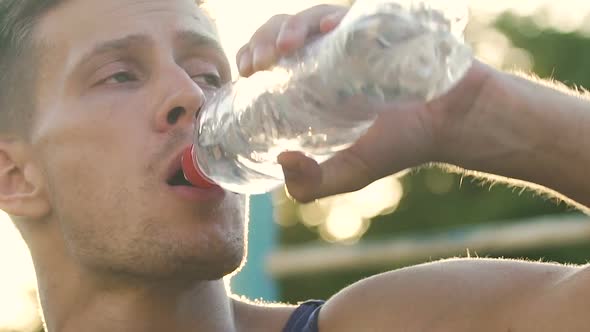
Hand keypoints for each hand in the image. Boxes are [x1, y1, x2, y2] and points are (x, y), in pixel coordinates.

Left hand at [238, 5, 495, 202]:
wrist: (450, 124)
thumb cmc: (398, 145)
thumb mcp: (348, 174)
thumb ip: (312, 184)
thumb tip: (280, 161)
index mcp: (312, 83)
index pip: (270, 59)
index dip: (252, 57)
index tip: (246, 73)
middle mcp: (328, 56)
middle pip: (282, 33)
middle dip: (261, 41)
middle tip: (258, 65)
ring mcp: (353, 39)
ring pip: (309, 18)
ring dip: (290, 28)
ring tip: (285, 49)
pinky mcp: (379, 27)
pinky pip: (352, 13)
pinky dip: (335, 17)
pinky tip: (326, 30)